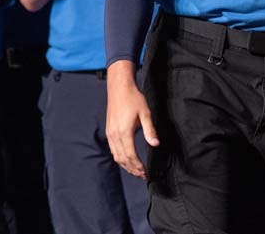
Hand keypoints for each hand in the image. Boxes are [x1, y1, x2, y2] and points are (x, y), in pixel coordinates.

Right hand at [106, 62, 158, 178]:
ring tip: (136, 171)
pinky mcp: (109, 131)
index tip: (145, 172)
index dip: (138, 166)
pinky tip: (127, 160)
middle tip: (143, 176)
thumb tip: (156, 145)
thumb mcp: (146, 113)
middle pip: (123, 159)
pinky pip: (113, 150)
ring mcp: (110, 134)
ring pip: (117, 156)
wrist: (119, 89)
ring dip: (126, 166)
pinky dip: (120, 158)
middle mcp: (115, 135)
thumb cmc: (134, 99)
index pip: (131, 156)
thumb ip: (150, 130)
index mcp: (124, 132)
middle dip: (133, 169)